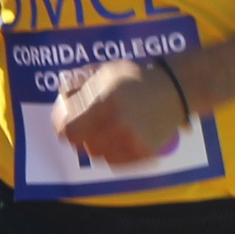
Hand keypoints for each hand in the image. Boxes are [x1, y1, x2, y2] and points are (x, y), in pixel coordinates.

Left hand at [54, 55, 189, 166]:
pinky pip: (115, 162)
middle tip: (85, 124)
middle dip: (80, 134)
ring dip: (95, 143)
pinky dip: (112, 151)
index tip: (65, 119)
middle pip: (81, 145)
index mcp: (105, 102)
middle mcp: (118, 125)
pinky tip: (119, 137)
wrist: (174, 90)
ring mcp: (132, 141)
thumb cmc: (135, 79)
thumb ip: (78, 86)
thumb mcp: (103, 72)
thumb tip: (60, 97)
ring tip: (105, 129)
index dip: (62, 126)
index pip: (68, 130)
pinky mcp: (144, 153)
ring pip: (97, 155)